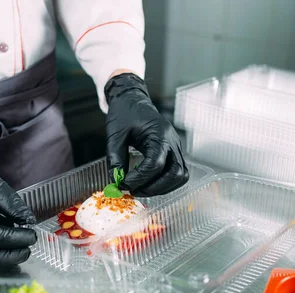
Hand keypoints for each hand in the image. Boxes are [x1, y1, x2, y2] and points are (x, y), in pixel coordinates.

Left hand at [104, 73, 188, 196]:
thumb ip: (115, 158)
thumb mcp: (115, 134)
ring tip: (141, 188)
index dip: (139, 178)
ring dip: (162, 188)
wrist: (132, 99)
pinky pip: (178, 172)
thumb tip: (116, 180)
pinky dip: (166, 183)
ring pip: (180, 176)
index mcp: (159, 134)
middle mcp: (172, 141)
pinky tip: (149, 184)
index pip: (155, 164)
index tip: (124, 184)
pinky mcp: (174, 152)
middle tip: (134, 190)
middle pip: (174, 174)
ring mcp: (176, 147)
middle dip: (154, 187)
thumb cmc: (124, 112)